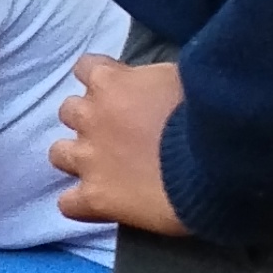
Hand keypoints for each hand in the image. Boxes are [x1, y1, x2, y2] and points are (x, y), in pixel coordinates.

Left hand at [53, 51, 189, 235]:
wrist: (215, 160)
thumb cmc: (206, 112)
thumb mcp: (181, 77)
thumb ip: (154, 79)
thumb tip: (156, 83)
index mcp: (110, 82)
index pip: (86, 67)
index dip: (102, 80)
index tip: (120, 91)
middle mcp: (90, 117)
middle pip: (69, 111)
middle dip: (88, 120)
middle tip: (117, 133)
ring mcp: (88, 159)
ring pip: (58, 154)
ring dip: (76, 157)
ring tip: (102, 168)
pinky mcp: (95, 197)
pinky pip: (67, 203)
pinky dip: (80, 203)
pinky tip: (99, 205)